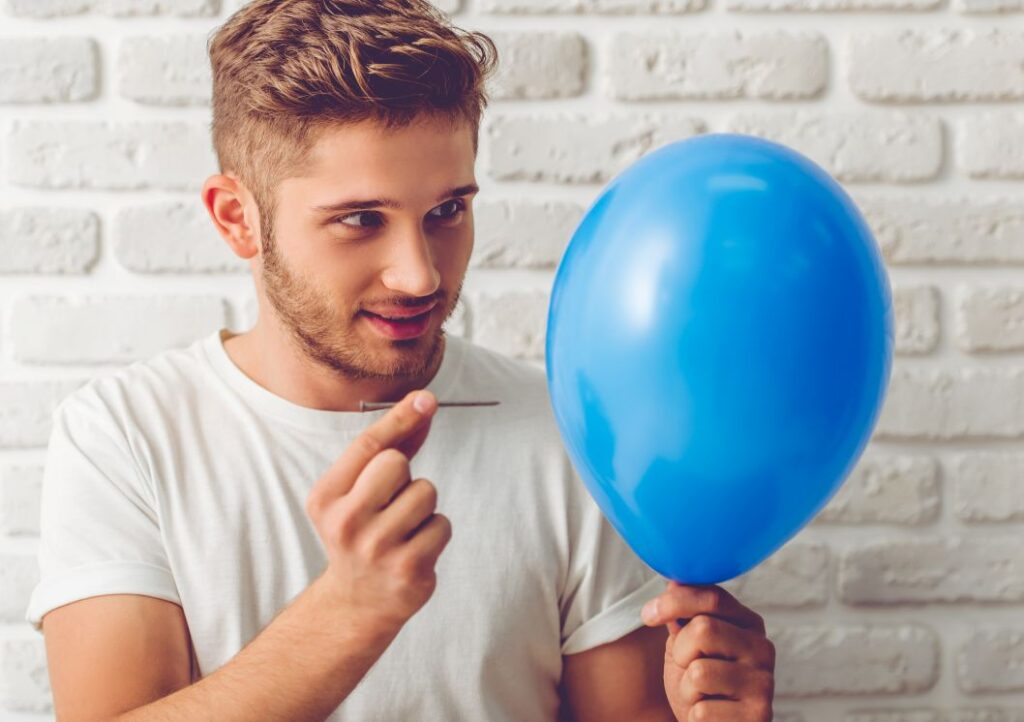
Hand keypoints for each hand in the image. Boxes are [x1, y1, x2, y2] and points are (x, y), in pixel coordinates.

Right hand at [305, 389, 451, 636]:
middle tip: (392, 504)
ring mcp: (377, 548)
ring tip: (404, 529)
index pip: (366, 447)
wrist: (358, 601)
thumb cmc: (363, 531)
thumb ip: (390, 448)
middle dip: (405, 476)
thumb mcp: (360, 492)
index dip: (399, 418)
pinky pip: (442, 524)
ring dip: (424, 507)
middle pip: (396, 464)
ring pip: (426, 493)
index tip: (426, 399)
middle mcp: (345, 523)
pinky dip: (435, 532)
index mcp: (326, 498)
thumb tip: (423, 405)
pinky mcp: (408, 568)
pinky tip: (415, 549)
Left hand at [641, 582, 774, 721]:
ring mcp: (764, 684)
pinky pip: (701, 710)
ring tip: (700, 696)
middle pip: (703, 628)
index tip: (648, 614)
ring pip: (699, 672)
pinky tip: (710, 717)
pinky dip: (694, 716)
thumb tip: (674, 579)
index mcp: (749, 623)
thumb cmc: (699, 686)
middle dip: (681, 651)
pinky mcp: (758, 717)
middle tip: (687, 668)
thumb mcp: (687, 645)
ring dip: (685, 689)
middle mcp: (763, 649)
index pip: (712, 597)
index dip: (673, 601)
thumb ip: (684, 615)